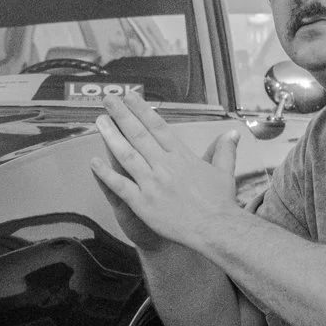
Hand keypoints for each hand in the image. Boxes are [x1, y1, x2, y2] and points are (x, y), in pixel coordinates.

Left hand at [89, 93, 241, 249]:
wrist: (216, 229)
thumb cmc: (221, 203)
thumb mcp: (224, 171)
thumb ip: (224, 150)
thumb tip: (232, 133)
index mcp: (181, 156)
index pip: (158, 127)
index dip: (142, 110)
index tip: (131, 97)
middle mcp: (165, 165)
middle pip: (139, 135)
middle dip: (122, 115)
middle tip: (109, 100)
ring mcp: (152, 184)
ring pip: (127, 155)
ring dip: (111, 137)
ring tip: (99, 121)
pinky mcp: (143, 203)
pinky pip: (120, 186)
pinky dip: (106, 174)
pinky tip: (93, 162)